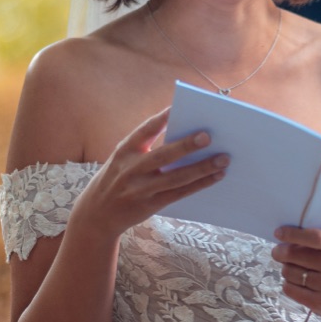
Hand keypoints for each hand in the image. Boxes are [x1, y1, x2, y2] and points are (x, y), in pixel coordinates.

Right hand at [74, 108, 228, 241]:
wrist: (96, 215)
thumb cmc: (117, 178)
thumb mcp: (123, 159)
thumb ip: (146, 146)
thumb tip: (184, 135)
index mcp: (124, 151)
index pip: (144, 130)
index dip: (161, 119)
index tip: (178, 106)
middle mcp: (131, 169)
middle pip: (164, 156)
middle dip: (187, 146)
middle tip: (208, 136)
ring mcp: (141, 189)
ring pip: (177, 177)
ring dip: (203, 168)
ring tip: (223, 159)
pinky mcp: (151, 205)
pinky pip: (180, 193)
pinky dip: (200, 184)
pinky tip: (216, 177)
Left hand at [271, 226, 320, 317]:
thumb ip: (315, 242)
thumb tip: (284, 240)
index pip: (315, 238)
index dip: (293, 234)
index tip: (279, 233)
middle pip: (295, 255)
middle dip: (281, 252)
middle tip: (278, 252)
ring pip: (289, 272)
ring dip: (286, 269)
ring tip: (295, 270)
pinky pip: (290, 289)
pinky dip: (288, 284)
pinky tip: (297, 283)